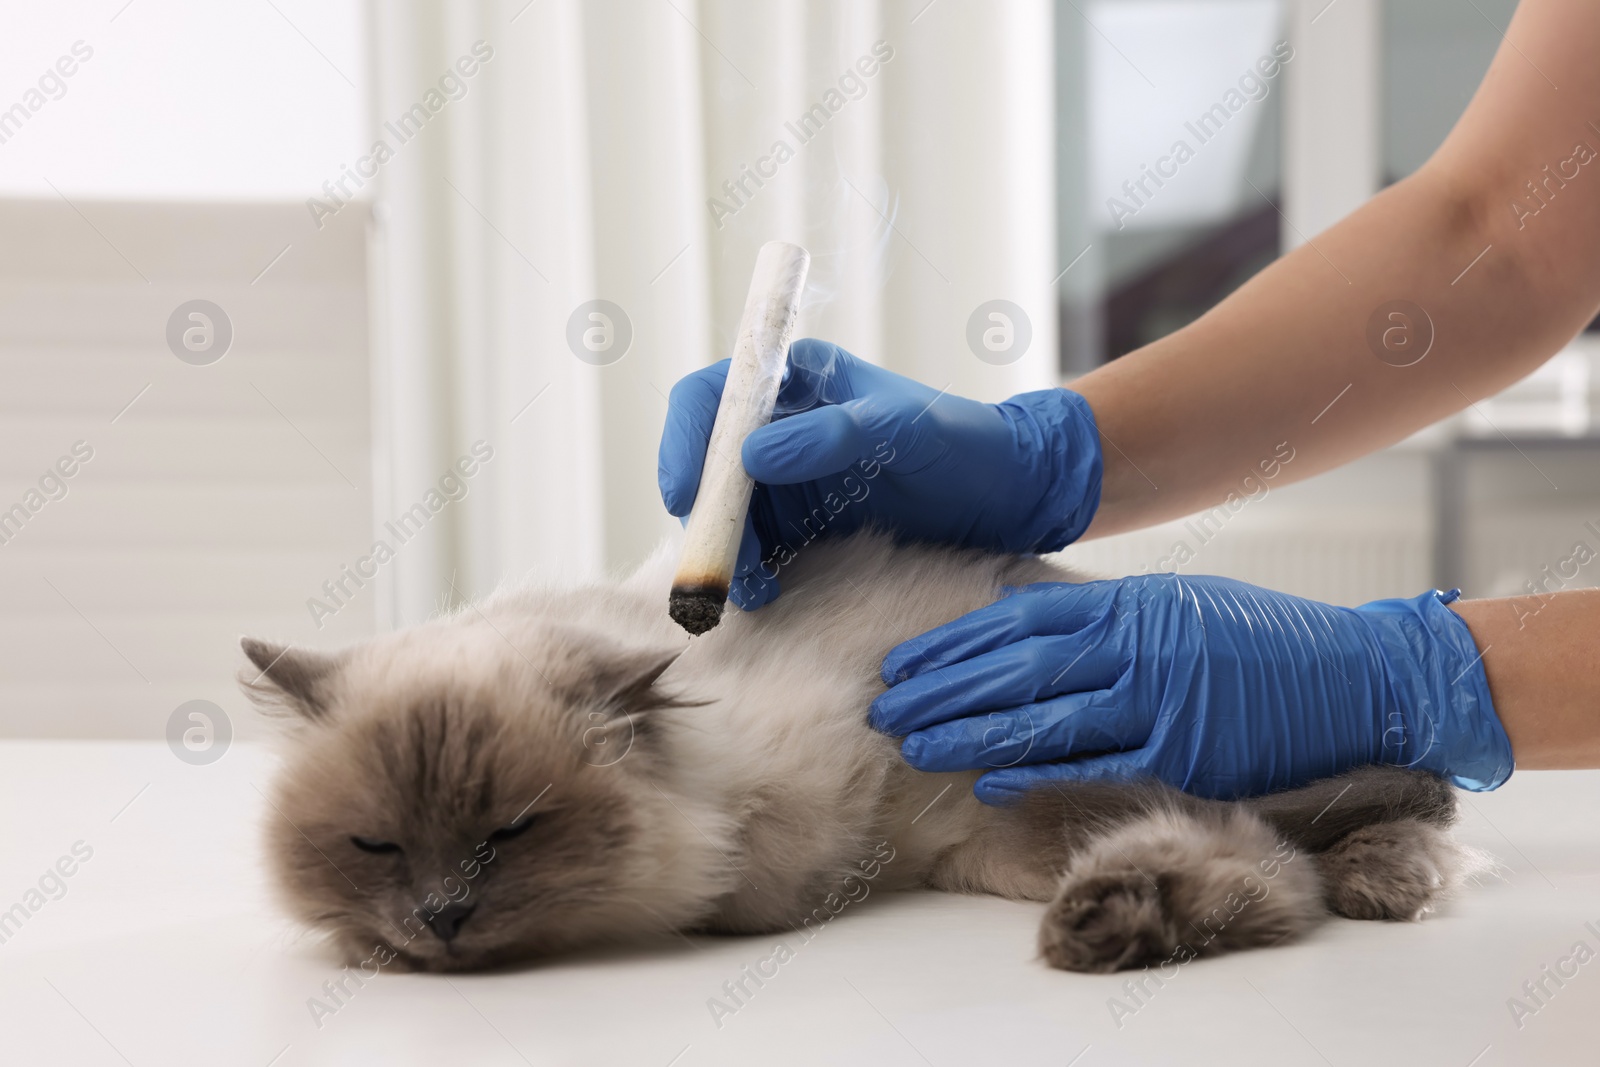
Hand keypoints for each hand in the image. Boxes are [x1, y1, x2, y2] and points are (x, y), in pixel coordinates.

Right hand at [658, 339, 1102, 608]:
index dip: (685, 442)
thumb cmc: (969, 446)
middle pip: (705, 465)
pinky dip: (749, 572)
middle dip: (703, 516)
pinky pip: (754, 548)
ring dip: (724, 552)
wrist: (1014, 497)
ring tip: (752, 590)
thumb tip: (751, 453)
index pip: (711, 397)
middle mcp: (780, 425)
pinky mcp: (802, 524)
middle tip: (716, 565)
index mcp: (797, 379)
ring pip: (723, 514)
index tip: (686, 495)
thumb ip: (834, 435)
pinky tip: (766, 593)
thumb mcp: (907, 433)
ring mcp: (787, 477)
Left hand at [869, 574, 1513, 801]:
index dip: (952, 642)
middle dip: (940, 688)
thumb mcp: (1179, 608)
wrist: (1361, 677)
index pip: (1016, 620)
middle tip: (882, 707)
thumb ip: (1106, 619)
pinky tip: (988, 784)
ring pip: (1043, 715)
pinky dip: (1037, 772)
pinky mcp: (1186, 751)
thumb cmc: (1265, 644)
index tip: (902, 662)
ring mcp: (1160, 698)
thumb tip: (1027, 627)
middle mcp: (1136, 644)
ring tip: (912, 744)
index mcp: (1129, 603)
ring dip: (970, 732)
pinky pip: (1097, 763)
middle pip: (1015, 665)